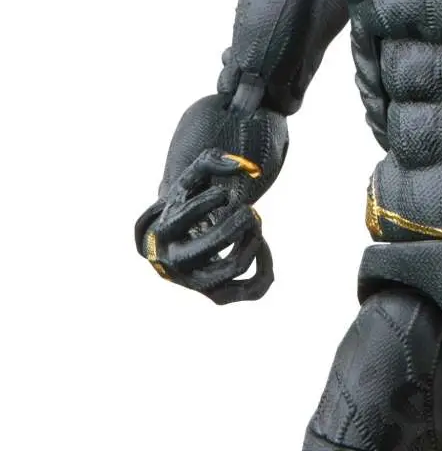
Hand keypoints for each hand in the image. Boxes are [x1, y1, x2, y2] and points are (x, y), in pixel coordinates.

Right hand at [135, 149, 273, 304]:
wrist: (181, 240)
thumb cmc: (189, 203)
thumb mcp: (190, 179)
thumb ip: (211, 161)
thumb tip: (247, 167)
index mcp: (161, 234)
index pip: (183, 218)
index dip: (209, 200)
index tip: (223, 194)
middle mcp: (174, 264)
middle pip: (213, 244)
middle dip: (239, 219)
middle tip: (248, 209)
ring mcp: (196, 283)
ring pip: (234, 267)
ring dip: (254, 239)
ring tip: (255, 222)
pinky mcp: (218, 295)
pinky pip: (251, 290)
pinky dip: (266, 269)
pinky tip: (263, 247)